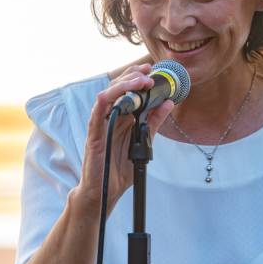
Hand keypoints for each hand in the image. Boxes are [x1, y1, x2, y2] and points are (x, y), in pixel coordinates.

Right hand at [75, 63, 174, 213]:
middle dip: (132, 76)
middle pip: (117, 89)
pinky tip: (109, 94)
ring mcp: (100, 126)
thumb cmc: (119, 171)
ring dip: (122, 85)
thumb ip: (154, 123)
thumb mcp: (144, 143)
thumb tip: (168, 102)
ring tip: (139, 81)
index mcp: (121, 118)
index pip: (127, 91)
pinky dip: (103, 102)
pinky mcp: (94, 136)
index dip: (137, 77)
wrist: (105, 193)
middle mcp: (110, 118)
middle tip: (148, 72)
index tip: (152, 69)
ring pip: (107, 96)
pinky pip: (96, 115)